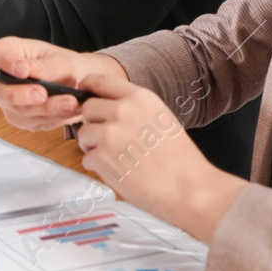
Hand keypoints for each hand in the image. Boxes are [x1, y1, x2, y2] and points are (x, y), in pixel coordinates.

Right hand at [0, 37, 126, 130]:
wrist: (81, 84)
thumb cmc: (68, 66)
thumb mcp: (62, 61)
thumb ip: (43, 66)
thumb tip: (24, 70)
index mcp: (9, 52)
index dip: (5, 64)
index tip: (23, 70)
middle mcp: (3, 78)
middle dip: (19, 95)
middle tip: (42, 93)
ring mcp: (9, 101)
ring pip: (17, 110)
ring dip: (45, 108)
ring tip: (70, 102)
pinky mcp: (21, 118)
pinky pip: (32, 122)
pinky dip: (52, 118)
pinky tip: (69, 110)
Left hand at [72, 72, 246, 242]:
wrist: (189, 189)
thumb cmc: (180, 160)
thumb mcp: (160, 118)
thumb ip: (133, 108)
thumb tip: (108, 106)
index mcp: (139, 98)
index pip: (99, 81)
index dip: (88, 89)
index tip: (85, 96)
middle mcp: (121, 111)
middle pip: (87, 108)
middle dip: (92, 123)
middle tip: (106, 138)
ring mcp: (109, 134)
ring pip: (83, 134)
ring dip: (92, 146)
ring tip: (115, 158)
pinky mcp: (102, 157)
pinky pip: (86, 158)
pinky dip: (96, 167)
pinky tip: (118, 171)